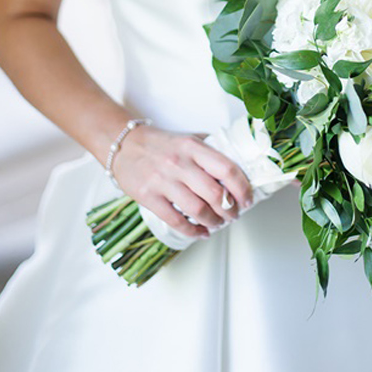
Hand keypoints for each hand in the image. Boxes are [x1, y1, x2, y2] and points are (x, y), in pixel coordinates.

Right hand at [111, 125, 253, 237]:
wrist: (123, 145)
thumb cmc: (160, 144)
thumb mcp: (187, 139)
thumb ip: (209, 152)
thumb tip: (235, 170)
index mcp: (193, 147)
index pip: (226, 168)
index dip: (242, 188)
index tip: (248, 199)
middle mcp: (179, 163)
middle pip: (215, 193)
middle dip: (230, 209)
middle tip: (234, 215)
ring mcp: (163, 180)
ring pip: (197, 209)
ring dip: (214, 221)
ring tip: (219, 223)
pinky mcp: (149, 197)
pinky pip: (175, 220)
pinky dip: (193, 231)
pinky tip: (201, 232)